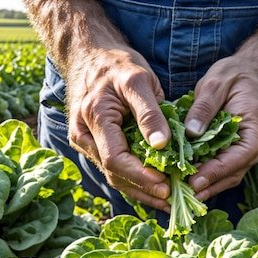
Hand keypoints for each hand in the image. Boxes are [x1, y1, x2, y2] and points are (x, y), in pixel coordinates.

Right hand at [65, 48, 172, 210]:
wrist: (90, 56)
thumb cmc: (116, 64)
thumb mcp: (138, 80)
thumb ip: (150, 113)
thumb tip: (162, 146)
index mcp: (94, 117)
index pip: (116, 159)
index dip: (141, 176)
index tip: (166, 185)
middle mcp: (84, 135)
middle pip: (114, 174)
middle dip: (144, 190)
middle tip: (173, 199)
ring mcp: (86, 143)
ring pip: (113, 176)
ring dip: (140, 191)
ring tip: (167, 200)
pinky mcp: (94, 146)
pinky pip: (114, 168)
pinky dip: (135, 180)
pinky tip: (154, 187)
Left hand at [184, 55, 257, 200]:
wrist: (249, 74)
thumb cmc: (235, 76)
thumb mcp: (216, 83)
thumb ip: (204, 107)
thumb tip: (191, 132)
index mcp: (253, 131)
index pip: (237, 158)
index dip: (216, 172)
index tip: (195, 181)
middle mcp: (249, 148)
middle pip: (230, 175)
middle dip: (206, 186)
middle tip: (180, 193)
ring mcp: (239, 153)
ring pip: (223, 177)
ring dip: (203, 187)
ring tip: (178, 193)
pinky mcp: (228, 153)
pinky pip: (216, 170)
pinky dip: (201, 178)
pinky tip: (181, 182)